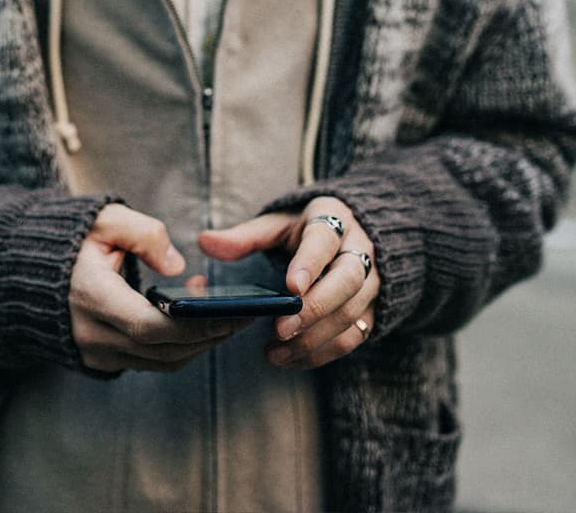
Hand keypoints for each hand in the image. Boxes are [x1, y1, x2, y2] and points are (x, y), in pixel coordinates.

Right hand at [69, 203, 246, 372]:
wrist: (25, 269)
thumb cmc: (71, 238)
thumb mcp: (105, 219)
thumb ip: (143, 234)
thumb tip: (176, 266)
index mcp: (91, 296)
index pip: (147, 326)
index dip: (191, 326)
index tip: (227, 315)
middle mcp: (92, 334)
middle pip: (161, 350)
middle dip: (207, 336)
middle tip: (242, 315)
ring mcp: (95, 352)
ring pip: (159, 362)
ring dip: (197, 344)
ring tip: (224, 314)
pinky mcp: (101, 358)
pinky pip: (148, 362)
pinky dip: (177, 346)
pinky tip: (195, 320)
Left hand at [199, 196, 378, 369]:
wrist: (352, 236)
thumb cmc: (304, 231)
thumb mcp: (276, 226)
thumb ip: (245, 237)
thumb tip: (205, 242)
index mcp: (332, 218)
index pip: (325, 239)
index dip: (310, 263)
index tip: (291, 287)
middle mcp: (359, 248)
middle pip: (348, 280)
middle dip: (315, 308)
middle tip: (280, 328)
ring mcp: (371, 281)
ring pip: (351, 312)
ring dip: (315, 337)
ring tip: (276, 351)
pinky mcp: (371, 309)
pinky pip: (354, 336)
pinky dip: (323, 353)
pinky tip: (291, 358)